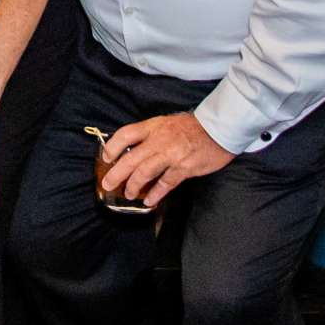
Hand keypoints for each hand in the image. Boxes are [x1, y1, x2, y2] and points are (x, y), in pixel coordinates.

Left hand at [99, 111, 232, 207]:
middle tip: (107, 184)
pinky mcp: (184, 168)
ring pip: (145, 172)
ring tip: (128, 194)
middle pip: (131, 159)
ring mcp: (171, 155)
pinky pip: (165, 183)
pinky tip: (149, 201)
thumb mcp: (165, 123)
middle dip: (116, 173)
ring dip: (133, 185)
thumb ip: (149, 134)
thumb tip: (131, 150)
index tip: (106, 157)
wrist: (218, 129)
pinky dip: (155, 193)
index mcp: (152, 127)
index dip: (112, 147)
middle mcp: (158, 140)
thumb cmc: (190, 127)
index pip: (125, 134)